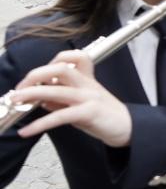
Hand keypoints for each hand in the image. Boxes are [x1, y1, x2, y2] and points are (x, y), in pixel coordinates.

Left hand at [11, 50, 131, 146]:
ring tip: (15, 101)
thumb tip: (40, 99)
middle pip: (60, 68)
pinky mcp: (89, 113)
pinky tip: (27, 131)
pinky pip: (59, 116)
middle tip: (19, 88)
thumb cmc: (105, 116)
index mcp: (87, 79)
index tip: (34, 78)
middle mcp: (88, 84)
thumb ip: (62, 100)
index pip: (72, 58)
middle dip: (35, 75)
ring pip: (56, 89)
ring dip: (31, 94)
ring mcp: (89, 97)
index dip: (50, 62)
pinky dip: (39, 124)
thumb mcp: (82, 104)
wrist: (128, 128)